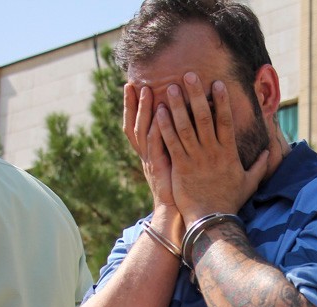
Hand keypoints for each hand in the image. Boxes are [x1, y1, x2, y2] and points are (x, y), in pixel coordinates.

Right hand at [124, 83, 175, 212]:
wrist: (174, 213)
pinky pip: (156, 143)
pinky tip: (160, 111)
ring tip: (145, 89)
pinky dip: (156, 126)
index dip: (131, 108)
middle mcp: (145, 155)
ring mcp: (150, 160)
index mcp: (147, 154)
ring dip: (143, 109)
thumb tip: (186, 125)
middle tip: (131, 83)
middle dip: (131, 104)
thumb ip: (174, 146)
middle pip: (133, 124)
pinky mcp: (160, 166)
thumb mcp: (173, 165)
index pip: (135, 126)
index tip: (131, 87)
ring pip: (142, 130)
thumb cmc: (179, 190)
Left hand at [155, 73, 268, 222]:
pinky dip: (165, 126)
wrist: (212, 221)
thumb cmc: (230, 202)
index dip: (221, 101)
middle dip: (196, 95)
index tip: (216, 83)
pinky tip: (159, 111)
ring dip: (178, 105)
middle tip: (188, 75)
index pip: (225, 121)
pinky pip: (172, 142)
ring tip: (170, 87)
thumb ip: (260, 166)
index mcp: (228, 153)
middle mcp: (212, 152)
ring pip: (185, 127)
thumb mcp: (249, 183)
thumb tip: (270, 153)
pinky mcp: (180, 167)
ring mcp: (195, 159)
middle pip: (204, 117)